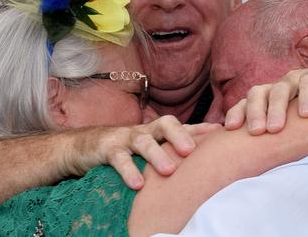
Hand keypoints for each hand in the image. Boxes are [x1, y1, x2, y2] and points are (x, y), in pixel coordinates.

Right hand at [63, 116, 220, 189]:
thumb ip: (172, 154)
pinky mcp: (108, 149)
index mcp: (159, 132)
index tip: (222, 132)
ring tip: (169, 171)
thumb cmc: (127, 150)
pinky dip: (129, 170)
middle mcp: (146, 131)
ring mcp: (126, 138)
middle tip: (192, 151)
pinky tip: (138, 184)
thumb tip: (204, 165)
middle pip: (166, 124)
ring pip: (143, 140)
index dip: (202, 129)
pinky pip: (119, 158)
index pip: (184, 126)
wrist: (85, 145)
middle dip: (180, 135)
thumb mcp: (151, 150)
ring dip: (156, 154)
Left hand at [225, 64, 307, 134]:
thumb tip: (249, 163)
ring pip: (280, 89)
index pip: (244, 103)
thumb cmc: (305, 111)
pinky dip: (307, 97)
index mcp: (264, 98)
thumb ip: (270, 137)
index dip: (237, 113)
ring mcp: (294, 80)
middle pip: (258, 94)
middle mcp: (276, 87)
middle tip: (256, 132)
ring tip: (276, 128)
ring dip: (276, 108)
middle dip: (255, 112)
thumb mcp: (287, 123)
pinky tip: (306, 114)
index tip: (231, 128)